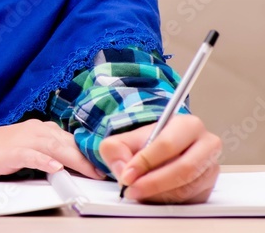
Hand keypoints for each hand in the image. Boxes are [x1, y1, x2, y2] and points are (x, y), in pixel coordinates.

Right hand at [0, 119, 103, 180]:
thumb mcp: (24, 152)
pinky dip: (44, 160)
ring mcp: (23, 139)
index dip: (89, 153)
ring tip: (92, 172)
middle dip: (89, 157)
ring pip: (56, 147)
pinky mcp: (11, 152)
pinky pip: (31, 155)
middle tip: (107, 172)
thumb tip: (68, 168)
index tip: (105, 165)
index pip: (71, 140)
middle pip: (68, 142)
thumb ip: (46, 155)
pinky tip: (55, 167)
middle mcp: (34, 130)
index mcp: (39, 129)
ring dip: (75, 160)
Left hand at [99, 115, 221, 203]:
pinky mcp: (208, 189)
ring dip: (158, 194)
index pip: (168, 144)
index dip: (145, 161)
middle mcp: (206, 146)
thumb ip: (115, 150)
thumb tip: (123, 171)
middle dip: (153, 182)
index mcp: (188, 125)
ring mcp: (210, 169)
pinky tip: (151, 195)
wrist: (161, 152)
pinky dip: (166, 201)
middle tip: (131, 189)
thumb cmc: (146, 143)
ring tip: (137, 191)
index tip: (127, 175)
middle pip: (184, 169)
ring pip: (186, 188)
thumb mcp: (124, 139)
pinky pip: (188, 200)